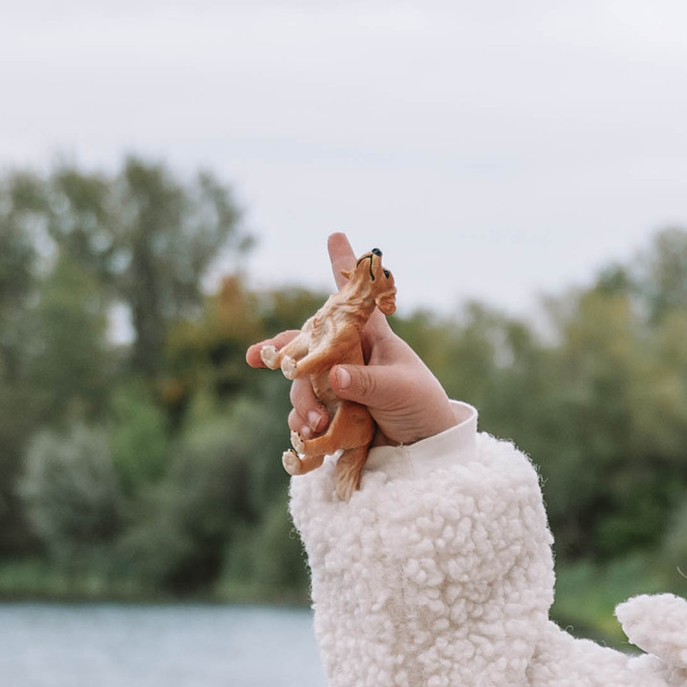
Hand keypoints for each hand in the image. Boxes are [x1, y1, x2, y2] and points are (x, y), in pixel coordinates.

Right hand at [294, 230, 470, 449]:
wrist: (426, 451)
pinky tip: (304, 437)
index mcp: (370, 338)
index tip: (336, 235)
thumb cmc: (421, 407)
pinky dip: (300, 426)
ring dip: (300, 402)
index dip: (344, 264)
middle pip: (306, 346)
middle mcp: (348, 358)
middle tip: (260, 358)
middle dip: (280, 351)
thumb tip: (333, 377)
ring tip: (312, 425)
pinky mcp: (332, 417)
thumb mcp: (399, 390)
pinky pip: (305, 416)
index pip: (354, 296)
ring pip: (301, 385)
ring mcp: (337, 388)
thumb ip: (368, 383)